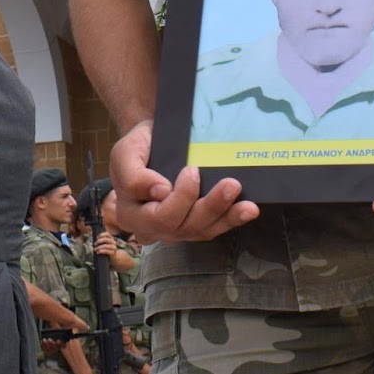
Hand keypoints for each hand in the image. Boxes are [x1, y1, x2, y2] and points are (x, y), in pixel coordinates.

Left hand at [94, 230, 133, 270]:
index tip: (97, 237)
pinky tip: (98, 252)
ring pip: (105, 245)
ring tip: (95, 249)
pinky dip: (101, 251)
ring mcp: (114, 248)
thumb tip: (95, 240)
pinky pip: (106, 251)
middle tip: (95, 244)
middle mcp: (113, 242)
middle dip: (99, 241)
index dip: (102, 234)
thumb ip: (102, 242)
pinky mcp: (113, 253)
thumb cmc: (107, 250)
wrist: (114, 258)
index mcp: (111, 239)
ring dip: (99, 247)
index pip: (107, 234)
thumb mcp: (105, 244)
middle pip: (105, 239)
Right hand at [109, 120, 257, 242]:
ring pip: (201, 230)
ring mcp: (176, 230)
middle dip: (210, 206)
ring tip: (247, 204)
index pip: (156, 217)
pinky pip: (213, 227)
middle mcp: (153, 229)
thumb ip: (134, 175)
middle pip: (183, 226)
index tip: (192, 170)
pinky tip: (248, 210)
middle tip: (230, 184)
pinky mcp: (195, 225)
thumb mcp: (125, 153)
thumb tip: (160, 192)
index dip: (178, 199)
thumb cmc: (138, 148)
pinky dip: (232, 219)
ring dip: (226, 216)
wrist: (153, 143)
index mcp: (131, 214)